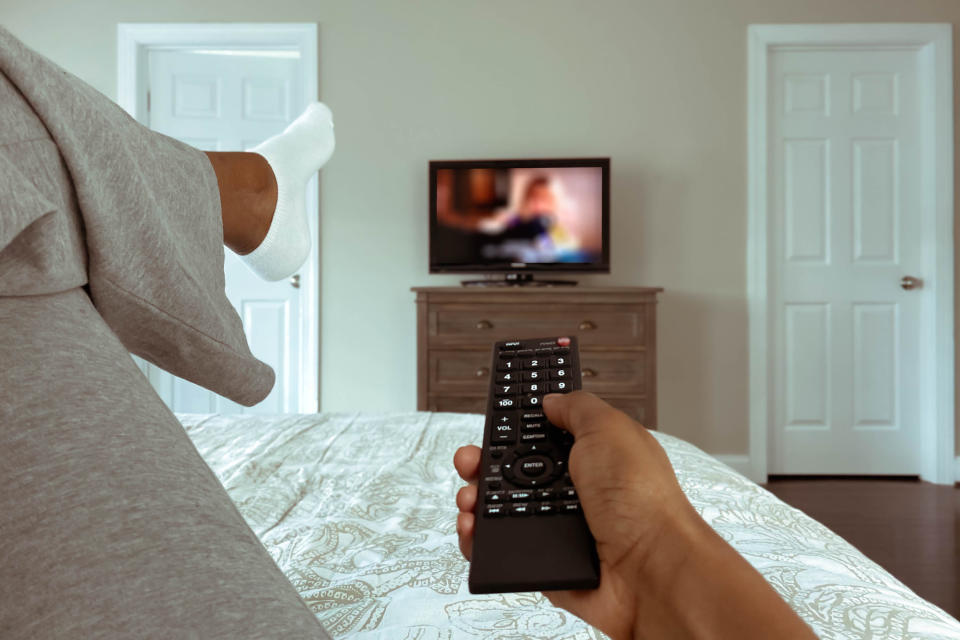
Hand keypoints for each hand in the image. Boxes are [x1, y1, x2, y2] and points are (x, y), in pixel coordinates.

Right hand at [453, 391, 696, 639]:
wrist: (649, 568)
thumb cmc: (642, 499)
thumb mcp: (609, 429)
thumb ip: (578, 408)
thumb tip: (552, 400)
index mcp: (592, 456)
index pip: (542, 437)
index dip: (515, 429)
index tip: (493, 424)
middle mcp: (574, 491)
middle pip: (513, 471)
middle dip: (484, 462)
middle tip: (471, 459)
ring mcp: (557, 526)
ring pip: (500, 509)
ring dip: (476, 500)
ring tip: (471, 498)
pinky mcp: (544, 559)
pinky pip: (501, 547)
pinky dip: (479, 539)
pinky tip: (474, 528)